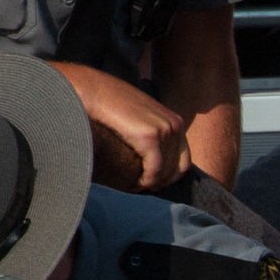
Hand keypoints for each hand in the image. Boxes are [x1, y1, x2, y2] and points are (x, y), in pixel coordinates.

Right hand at [61, 65, 188, 190]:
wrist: (96, 91)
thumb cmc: (113, 105)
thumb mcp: (142, 117)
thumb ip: (152, 132)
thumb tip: (151, 156)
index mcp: (175, 122)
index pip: (183, 161)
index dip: (169, 176)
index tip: (152, 183)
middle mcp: (175, 126)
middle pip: (176, 169)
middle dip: (160, 183)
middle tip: (142, 188)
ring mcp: (165, 131)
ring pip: (165, 173)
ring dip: (151, 184)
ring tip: (135, 186)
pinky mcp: (150, 138)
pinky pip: (154, 171)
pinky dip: (144, 182)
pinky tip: (133, 184)